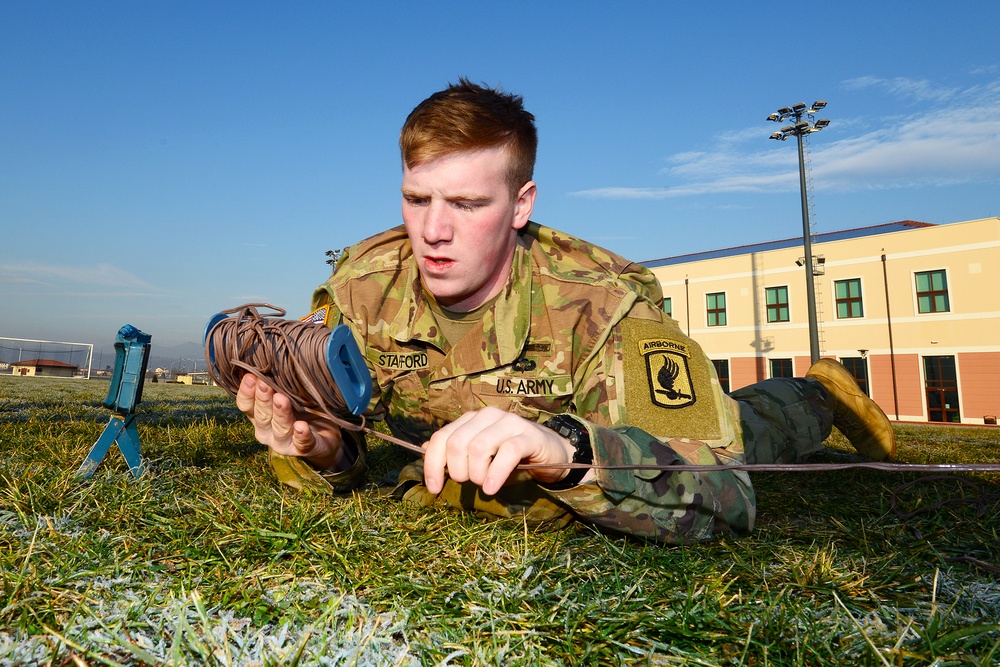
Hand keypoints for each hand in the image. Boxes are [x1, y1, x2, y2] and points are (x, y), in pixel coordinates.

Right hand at [235, 374, 346, 470]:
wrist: (323, 436)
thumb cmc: (300, 410)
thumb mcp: (287, 396)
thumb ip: (276, 385)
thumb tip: (268, 361)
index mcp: (259, 417)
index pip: (246, 406)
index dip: (246, 393)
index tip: (250, 377)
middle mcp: (267, 432)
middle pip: (262, 416)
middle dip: (263, 400)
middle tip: (265, 384)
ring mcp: (284, 443)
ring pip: (280, 429)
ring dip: (281, 414)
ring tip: (282, 400)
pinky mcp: (304, 449)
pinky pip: (302, 443)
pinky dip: (302, 435)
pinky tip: (302, 427)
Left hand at [422, 406, 582, 495]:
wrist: (550, 452)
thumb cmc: (510, 456)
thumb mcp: (480, 453)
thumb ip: (454, 451)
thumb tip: (423, 451)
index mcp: (472, 419)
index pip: (442, 437)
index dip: (433, 464)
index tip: (434, 488)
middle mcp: (488, 416)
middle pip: (458, 444)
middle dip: (458, 471)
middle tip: (469, 483)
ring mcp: (509, 423)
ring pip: (479, 448)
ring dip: (478, 474)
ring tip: (485, 485)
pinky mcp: (528, 436)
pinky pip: (507, 453)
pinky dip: (496, 473)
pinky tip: (492, 488)